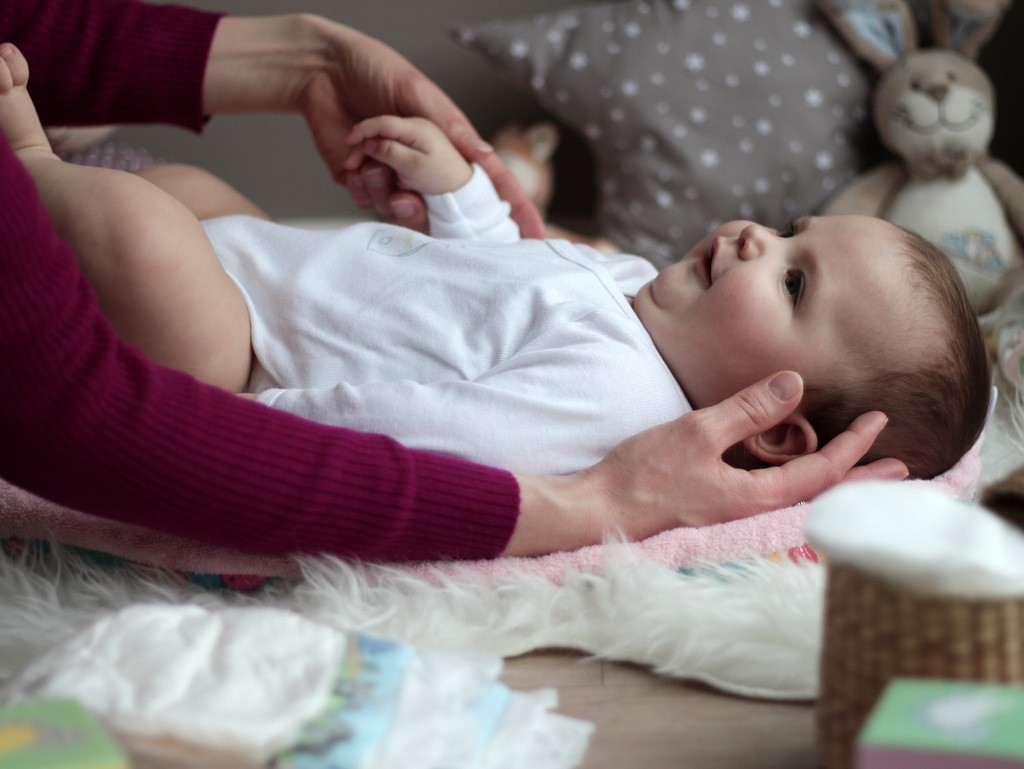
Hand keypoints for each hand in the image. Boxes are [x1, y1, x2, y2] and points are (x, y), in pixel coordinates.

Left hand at [203, 15, 543, 235]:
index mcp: (446, 143)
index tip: (536, 236)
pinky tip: (352, 159)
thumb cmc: (375, 68)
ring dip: (382, 190)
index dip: (514, 208)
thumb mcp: (416, 91)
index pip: (487, 180)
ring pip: (398, 210)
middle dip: (420, 210)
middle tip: (404, 196)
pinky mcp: (361, 178)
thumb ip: (447, 125)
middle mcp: (423, 165)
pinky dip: (360, 185)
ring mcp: (393, 175)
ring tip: (367, 157)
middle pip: (440, 210)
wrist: (322, 70)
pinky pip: (367, 201)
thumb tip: (485, 151)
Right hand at [506, 371, 907, 555]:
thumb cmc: (644, 473)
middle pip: (821, 494)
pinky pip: (775, 490)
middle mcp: (752, 508)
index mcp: (755, 494)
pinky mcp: (718, 501)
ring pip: (800, 494)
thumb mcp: (697, 432)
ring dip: (836, 480)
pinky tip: (796, 466)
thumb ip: (747, 410)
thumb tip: (797, 384)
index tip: (881, 422)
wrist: (600, 507)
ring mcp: (735, 507)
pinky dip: (801, 478)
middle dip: (863, 479)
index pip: (821, 473)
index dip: (855, 448)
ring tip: (862, 468)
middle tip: (903, 467)